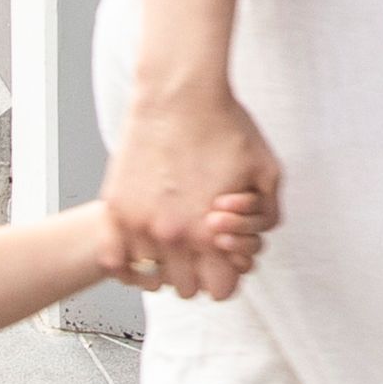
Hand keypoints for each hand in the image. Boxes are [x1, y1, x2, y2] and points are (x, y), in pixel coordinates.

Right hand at [103, 85, 279, 303]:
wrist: (180, 93)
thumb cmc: (225, 127)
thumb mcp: (268, 171)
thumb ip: (267, 215)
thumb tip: (253, 240)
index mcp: (210, 233)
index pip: (220, 290)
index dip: (227, 275)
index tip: (224, 258)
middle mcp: (172, 236)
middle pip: (185, 289)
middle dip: (196, 271)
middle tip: (199, 245)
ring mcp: (138, 225)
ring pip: (150, 278)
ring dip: (163, 265)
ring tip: (172, 240)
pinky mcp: (114, 210)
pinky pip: (114, 263)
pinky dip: (128, 263)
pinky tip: (142, 245)